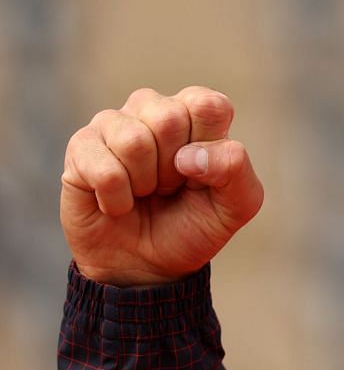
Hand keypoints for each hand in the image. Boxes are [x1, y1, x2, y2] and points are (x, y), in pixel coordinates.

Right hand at [60, 86, 264, 286]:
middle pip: (170, 118)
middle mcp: (154, 110)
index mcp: (198, 114)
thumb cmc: (193, 225)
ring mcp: (113, 125)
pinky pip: (104, 170)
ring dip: (144, 183)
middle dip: (175, 169)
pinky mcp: (81, 147)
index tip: (201, 174)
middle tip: (170, 187)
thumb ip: (235, 169)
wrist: (149, 264)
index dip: (207, 147)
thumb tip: (190, 155)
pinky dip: (117, 199)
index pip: (208, 104)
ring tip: (145, 192)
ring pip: (133, 141)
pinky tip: (118, 202)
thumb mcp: (237, 205)